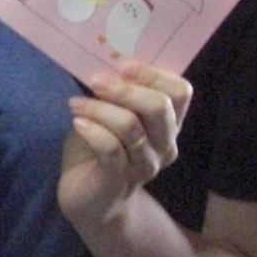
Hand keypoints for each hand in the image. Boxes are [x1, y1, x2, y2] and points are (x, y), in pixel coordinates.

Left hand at [58, 60, 192, 229]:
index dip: (155, 74)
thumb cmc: (97, 149)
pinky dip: (92, 131)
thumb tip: (101, 57)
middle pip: (160, 107)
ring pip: (131, 127)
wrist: (88, 199)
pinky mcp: (120, 180)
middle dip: (125, 89)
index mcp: (167, 124)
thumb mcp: (107, 113)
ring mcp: (146, 165)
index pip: (181, 92)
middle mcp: (164, 145)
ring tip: (75, 104)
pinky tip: (77, 123)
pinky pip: (111, 149)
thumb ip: (114, 93)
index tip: (123, 65)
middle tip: (96, 81)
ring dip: (99, 109)